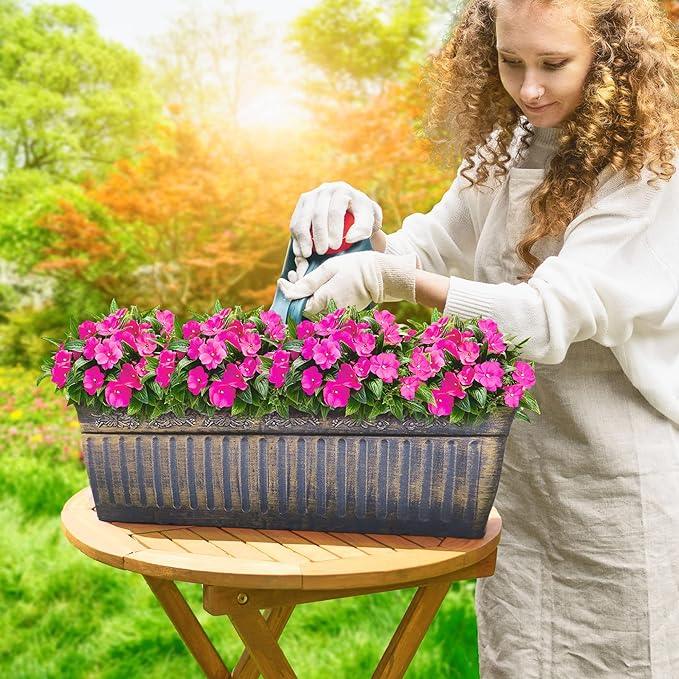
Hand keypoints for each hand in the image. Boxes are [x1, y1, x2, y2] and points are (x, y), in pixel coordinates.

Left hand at [276, 251, 417, 316]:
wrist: (382, 276)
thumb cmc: (356, 267)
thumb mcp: (330, 268)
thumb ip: (309, 282)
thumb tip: (290, 293)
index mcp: (324, 300)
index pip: (298, 304)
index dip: (288, 293)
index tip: (281, 281)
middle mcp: (330, 312)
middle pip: (304, 307)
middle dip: (296, 291)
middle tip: (294, 274)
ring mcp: (338, 314)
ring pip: (314, 308)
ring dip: (306, 293)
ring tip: (303, 275)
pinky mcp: (344, 312)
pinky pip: (325, 307)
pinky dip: (318, 296)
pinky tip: (317, 283)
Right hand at [288, 181, 382, 281]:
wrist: (351, 209)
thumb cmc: (362, 217)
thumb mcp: (371, 220)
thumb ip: (364, 228)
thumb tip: (349, 238)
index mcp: (343, 190)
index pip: (335, 211)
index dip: (334, 229)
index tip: (335, 246)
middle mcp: (325, 189)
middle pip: (318, 214)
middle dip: (319, 235)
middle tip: (322, 252)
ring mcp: (311, 195)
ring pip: (303, 218)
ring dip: (303, 238)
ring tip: (307, 254)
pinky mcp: (302, 204)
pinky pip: (295, 221)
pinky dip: (297, 238)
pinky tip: (300, 251)